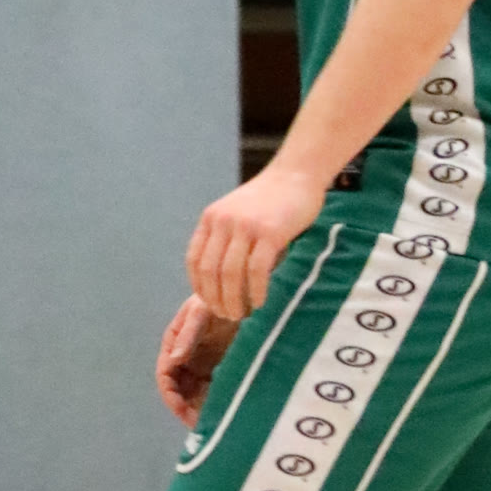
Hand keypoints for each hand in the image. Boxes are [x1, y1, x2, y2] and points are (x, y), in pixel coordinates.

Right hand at [156, 295, 239, 427]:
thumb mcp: (202, 311)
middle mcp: (187, 358)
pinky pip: (214, 393)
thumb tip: (173, 360)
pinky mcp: (222, 371)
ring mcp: (204, 366)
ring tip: (214, 424)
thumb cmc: (221, 298)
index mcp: (175, 344)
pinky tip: (225, 415)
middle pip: (179, 390)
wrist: (250, 295)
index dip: (170, 394)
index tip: (180, 408)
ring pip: (195, 396)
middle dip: (185, 408)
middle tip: (200, 424)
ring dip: (200, 410)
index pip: (165, 374)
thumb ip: (188, 334)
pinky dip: (216, 405)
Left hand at [184, 161, 326, 321]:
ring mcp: (246, 226)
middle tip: (227, 316)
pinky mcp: (270, 232)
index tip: (209, 304)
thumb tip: (220, 282)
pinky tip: (260, 302)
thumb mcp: (236, 214)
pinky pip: (256, 270)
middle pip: (210, 271)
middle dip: (215, 300)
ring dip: (234, 301)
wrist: (296, 174)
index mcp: (211, 218)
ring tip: (241, 315)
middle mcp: (223, 221)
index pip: (194, 260)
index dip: (199, 287)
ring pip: (230, 274)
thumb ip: (226, 239)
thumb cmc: (270, 200)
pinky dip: (256, 291)